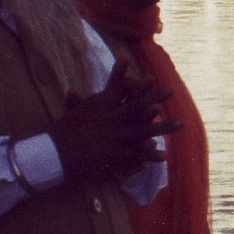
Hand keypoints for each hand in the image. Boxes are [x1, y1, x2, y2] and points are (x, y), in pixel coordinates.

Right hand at [50, 66, 181, 184]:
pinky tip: (164, 155)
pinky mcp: (115, 152)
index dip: (137, 84)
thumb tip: (72, 90)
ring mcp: (116, 135)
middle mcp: (112, 117)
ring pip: (145, 129)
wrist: (52, 154)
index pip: (121, 89)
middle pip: (138, 104)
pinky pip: (137, 152)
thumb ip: (75, 102)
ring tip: (182, 123)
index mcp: (100, 105)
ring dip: (164, 127)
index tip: (150, 78)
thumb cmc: (58, 134)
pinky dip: (150, 154)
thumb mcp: (68, 115)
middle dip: (155, 97)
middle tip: (171, 90)